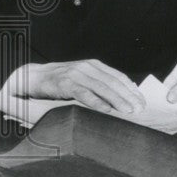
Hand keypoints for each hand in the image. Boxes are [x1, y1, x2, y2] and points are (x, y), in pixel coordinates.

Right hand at [10, 60, 145, 114]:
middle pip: (112, 82)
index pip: (118, 76)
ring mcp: (75, 74)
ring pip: (101, 88)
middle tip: (139, 109)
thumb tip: (122, 95)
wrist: (34, 77)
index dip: (131, 89)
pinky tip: (107, 110)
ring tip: (128, 111)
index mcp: (93, 65)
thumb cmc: (60, 81)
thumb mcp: (82, 77)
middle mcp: (86, 67)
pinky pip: (84, 94)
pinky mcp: (65, 83)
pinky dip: (97, 102)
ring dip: (117, 100)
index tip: (142, 101)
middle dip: (128, 96)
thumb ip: (98, 83)